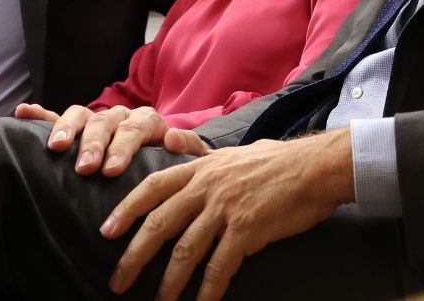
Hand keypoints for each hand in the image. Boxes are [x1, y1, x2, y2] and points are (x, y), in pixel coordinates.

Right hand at [13, 103, 202, 176]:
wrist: (166, 157)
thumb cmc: (176, 164)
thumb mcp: (191, 159)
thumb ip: (189, 148)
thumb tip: (173, 137)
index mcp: (147, 121)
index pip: (134, 128)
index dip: (122, 148)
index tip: (111, 171)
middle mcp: (120, 116)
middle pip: (104, 123)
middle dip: (93, 145)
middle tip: (84, 168)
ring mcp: (97, 120)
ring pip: (80, 116)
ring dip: (66, 129)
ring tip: (54, 147)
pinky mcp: (78, 128)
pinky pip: (57, 116)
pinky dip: (41, 115)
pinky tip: (23, 112)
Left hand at [103, 129, 353, 300]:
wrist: (317, 168)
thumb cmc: (277, 161)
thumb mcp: (232, 151)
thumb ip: (200, 151)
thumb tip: (171, 139)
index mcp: (202, 168)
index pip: (154, 187)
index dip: (127, 210)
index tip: (106, 230)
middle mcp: (208, 186)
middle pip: (160, 223)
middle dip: (134, 255)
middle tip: (117, 281)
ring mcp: (226, 208)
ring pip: (186, 250)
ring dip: (169, 282)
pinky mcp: (247, 230)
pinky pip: (219, 266)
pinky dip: (206, 290)